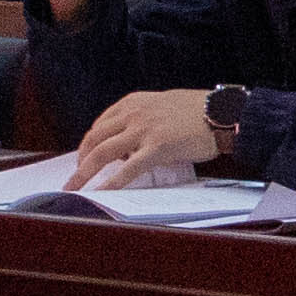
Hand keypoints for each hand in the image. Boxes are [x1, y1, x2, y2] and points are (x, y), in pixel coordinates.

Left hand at [71, 86, 224, 187]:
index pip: (101, 124)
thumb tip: (130, 145)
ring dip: (83, 173)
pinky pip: (127, 169)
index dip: (89, 143)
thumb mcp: (162, 105)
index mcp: (133, 102)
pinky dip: (110, 183)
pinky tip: (100, 193)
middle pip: (94, 138)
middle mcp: (133, 114)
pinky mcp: (157, 148)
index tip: (85, 157)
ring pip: (102, 152)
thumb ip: (142, 120)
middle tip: (74, 177)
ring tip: (74, 189)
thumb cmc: (197, 111)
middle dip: (80, 160)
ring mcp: (143, 131)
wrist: (221, 112)